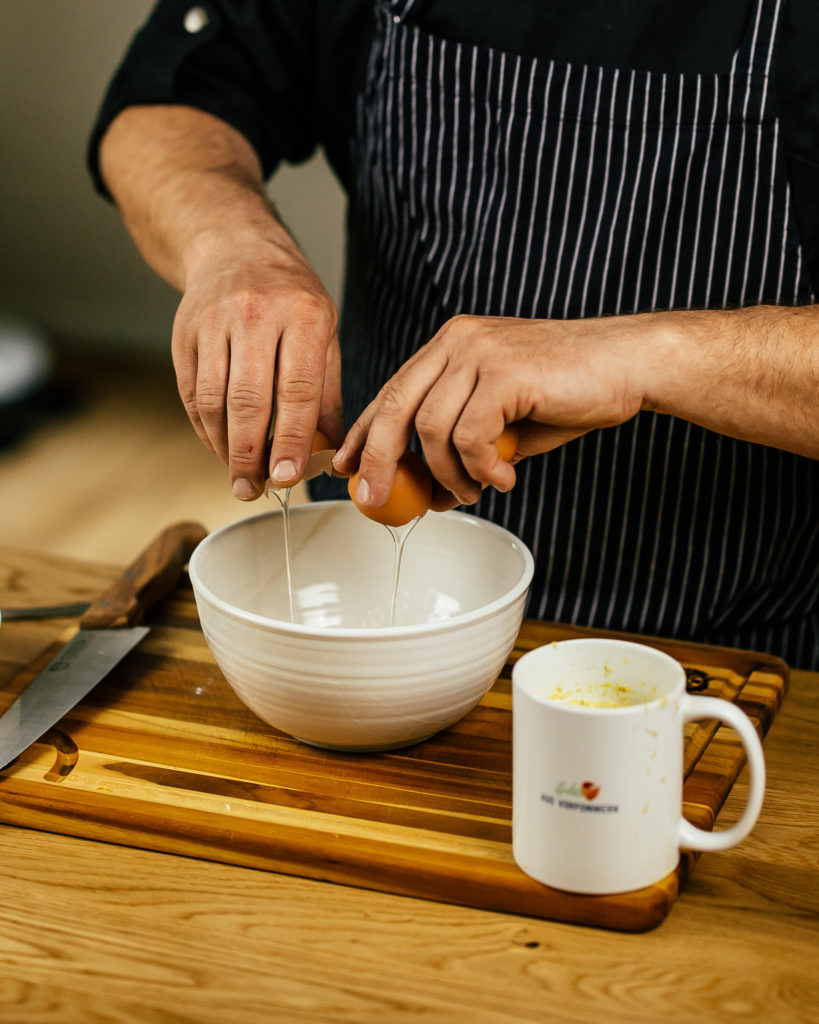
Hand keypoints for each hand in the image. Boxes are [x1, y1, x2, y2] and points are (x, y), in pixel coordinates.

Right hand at [172, 235, 343, 499]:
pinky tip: (220, 447)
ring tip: (238, 477)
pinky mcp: (184, 332)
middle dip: (251, 454)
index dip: (292, 439)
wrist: (236, 247)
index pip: (297, 389)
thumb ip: (328, 395)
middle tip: (254, 490)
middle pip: (249, 399)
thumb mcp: (325, 334)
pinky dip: (204, 428)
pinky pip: (191, 393)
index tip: (288, 478)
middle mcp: (256, 315)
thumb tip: (337, 455)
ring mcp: (214, 321)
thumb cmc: (291, 299)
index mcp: (302, 315)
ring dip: (224, 447)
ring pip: (213, 399)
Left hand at [333, 313, 649, 509]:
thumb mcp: (503, 427)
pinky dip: (482, 468)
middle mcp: (457, 341)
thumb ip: (463, 451)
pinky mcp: (503, 370)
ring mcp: (479, 351)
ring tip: (475, 492)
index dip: (366, 433)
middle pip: (396, 406)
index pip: (393, 391)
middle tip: (376, 501)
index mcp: (451, 346)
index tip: (348, 468)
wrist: (628, 365)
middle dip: (380, 461)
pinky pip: (470, 435)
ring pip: (431, 427)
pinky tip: (505, 478)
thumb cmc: (568, 394)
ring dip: (448, 474)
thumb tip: (429, 494)